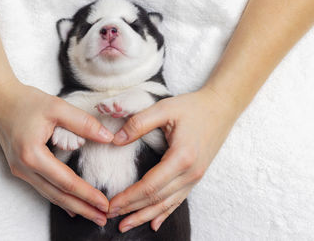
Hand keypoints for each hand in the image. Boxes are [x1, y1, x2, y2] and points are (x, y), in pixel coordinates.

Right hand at [0, 80, 113, 226]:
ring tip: (91, 215)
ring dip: (72, 206)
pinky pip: (42, 187)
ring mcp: (20, 169)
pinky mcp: (21, 167)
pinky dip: (58, 198)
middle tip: (102, 219)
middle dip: (82, 208)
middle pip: (58, 195)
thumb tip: (108, 137)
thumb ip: (83, 123)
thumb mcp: (57, 107)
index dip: (87, 194)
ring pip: (50, 194)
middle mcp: (24, 167)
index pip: (66, 182)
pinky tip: (70, 206)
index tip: (105, 204)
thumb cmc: (25, 101)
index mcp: (32, 154)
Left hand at [108, 87, 238, 231]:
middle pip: (156, 199)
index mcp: (181, 157)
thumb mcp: (164, 108)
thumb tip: (116, 140)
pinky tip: (154, 223)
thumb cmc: (192, 107)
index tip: (110, 204)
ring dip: (145, 216)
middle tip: (111, 217)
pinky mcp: (196, 176)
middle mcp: (190, 172)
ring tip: (126, 225)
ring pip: (166, 203)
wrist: (221, 107)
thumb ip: (139, 123)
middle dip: (132, 210)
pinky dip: (165, 213)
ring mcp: (195, 177)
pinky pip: (179, 200)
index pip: (149, 185)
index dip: (128, 197)